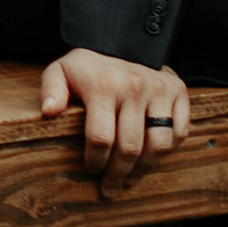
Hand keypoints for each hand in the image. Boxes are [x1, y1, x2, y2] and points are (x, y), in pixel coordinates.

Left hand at [41, 47, 188, 191]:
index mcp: (103, 86)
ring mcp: (159, 90)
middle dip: (118, 174)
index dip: (95, 161)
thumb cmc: (89, 64)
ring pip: (159, 144)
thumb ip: (51, 90)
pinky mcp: (178, 92)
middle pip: (130, 147)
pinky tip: (151, 156)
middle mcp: (134, 88)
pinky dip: (168, 148)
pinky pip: (179, 131)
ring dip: (144, 169)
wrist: (123, 39)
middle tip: (110, 188)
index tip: (91, 171)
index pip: (100, 138)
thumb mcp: (62, 70)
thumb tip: (47, 113)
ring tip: (130, 179)